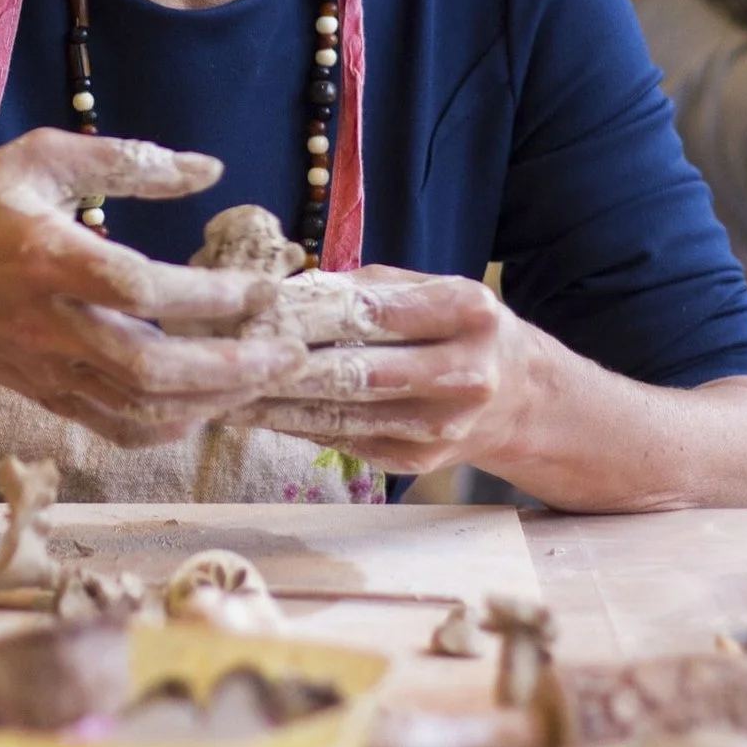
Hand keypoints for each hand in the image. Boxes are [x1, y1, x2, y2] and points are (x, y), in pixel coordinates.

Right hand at [0, 128, 305, 448]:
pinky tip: (209, 404)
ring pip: (139, 409)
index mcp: (47, 256)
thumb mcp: (39, 158)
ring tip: (264, 377)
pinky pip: (116, 428)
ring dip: (211, 402)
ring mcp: (45, 368)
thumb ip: (125, 160)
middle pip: (151, 368)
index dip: (208, 295)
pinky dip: (170, 426)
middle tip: (289, 351)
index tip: (262, 286)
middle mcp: (49, 323)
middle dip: (231, 368)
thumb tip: (208, 168)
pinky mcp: (44, 394)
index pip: (139, 287)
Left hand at [229, 267, 536, 474]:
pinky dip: (297, 427)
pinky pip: (345, 440)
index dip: (307, 312)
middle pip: (356, 370)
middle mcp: (463, 371)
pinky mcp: (419, 460)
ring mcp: (442, 424)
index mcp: (467, 310)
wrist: (521, 397)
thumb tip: (285, 290)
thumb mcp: (430, 288)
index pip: (372, 311)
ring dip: (278, 406)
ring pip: (344, 414)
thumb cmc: (459, 328)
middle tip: (227, 356)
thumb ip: (364, 286)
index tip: (252, 310)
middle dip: (284, 366)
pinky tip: (257, 414)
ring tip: (225, 389)